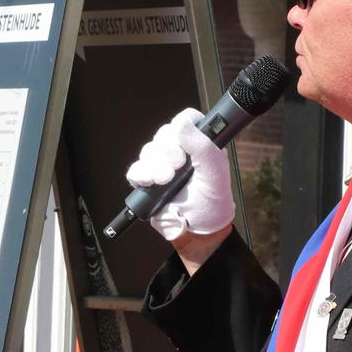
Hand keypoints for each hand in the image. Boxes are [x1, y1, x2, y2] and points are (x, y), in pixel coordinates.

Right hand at [125, 108, 235, 241]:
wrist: (196, 231)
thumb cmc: (212, 204)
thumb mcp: (215, 174)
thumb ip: (204, 147)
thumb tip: (184, 123)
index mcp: (199, 145)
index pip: (185, 120)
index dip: (181, 127)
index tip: (184, 144)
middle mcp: (180, 152)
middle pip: (163, 134)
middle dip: (169, 152)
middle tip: (179, 167)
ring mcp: (161, 165)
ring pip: (148, 151)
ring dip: (156, 166)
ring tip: (167, 181)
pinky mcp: (147, 180)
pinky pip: (135, 170)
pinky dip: (141, 175)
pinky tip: (152, 183)